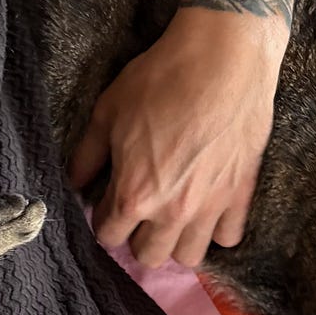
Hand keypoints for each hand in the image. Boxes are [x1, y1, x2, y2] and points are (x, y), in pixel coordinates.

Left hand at [70, 7, 285, 268]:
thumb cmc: (161, 80)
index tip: (108, 204)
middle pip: (148, 256)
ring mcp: (210, 207)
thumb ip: (87, 155)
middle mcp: (172, 212)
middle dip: (137, 238)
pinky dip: (217, 230)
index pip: (108, 235)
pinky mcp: (241, 194)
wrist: (225, 57)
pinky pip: (229, 238)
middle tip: (140, 212)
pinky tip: (208, 210)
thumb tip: (74, 182)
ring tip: (173, 218)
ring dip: (176, 243)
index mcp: (134, 195)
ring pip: (189, 256)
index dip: (104, 220)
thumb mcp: (109, 112)